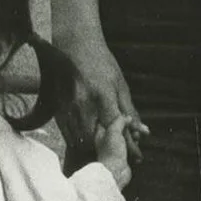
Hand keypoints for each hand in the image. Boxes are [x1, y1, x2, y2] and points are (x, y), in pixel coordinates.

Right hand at [58, 29, 144, 168]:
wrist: (74, 44)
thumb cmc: (101, 62)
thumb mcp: (120, 84)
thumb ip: (129, 111)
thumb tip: (142, 132)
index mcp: (102, 95)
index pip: (117, 128)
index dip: (128, 145)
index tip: (138, 157)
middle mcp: (83, 103)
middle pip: (95, 140)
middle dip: (108, 150)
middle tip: (119, 154)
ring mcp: (67, 106)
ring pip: (79, 140)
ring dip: (93, 148)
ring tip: (104, 149)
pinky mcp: (57, 107)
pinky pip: (67, 133)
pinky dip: (79, 141)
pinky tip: (88, 140)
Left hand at [95, 114, 136, 189]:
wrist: (115, 172)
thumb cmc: (111, 152)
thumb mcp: (113, 131)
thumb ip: (120, 121)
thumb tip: (128, 117)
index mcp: (101, 133)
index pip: (107, 120)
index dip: (116, 116)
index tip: (125, 115)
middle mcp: (107, 140)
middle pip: (119, 128)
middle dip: (129, 127)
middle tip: (134, 127)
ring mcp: (115, 148)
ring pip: (126, 137)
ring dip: (133, 136)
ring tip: (137, 136)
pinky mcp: (123, 155)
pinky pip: (130, 147)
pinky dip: (135, 145)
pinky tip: (138, 143)